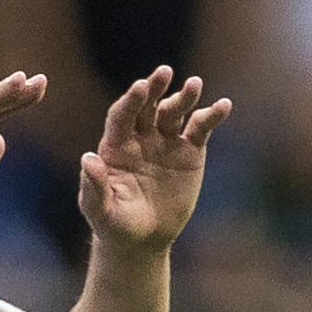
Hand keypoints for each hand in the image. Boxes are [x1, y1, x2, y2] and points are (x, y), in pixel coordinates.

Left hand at [76, 67, 231, 253]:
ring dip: (184, 97)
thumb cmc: (116, 225)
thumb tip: (88, 158)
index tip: (140, 87)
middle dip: (155, 88)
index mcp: (116, 145)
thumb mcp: (102, 211)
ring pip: (174, 112)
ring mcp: (166, 141)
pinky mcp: (190, 151)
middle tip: (164, 72)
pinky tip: (223, 105)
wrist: (144, 239)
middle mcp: (140, 136)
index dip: (131, 101)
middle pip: (148, 105)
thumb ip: (94, 186)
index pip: (122, 116)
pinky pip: (200, 129)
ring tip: (194, 84)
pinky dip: (212, 115)